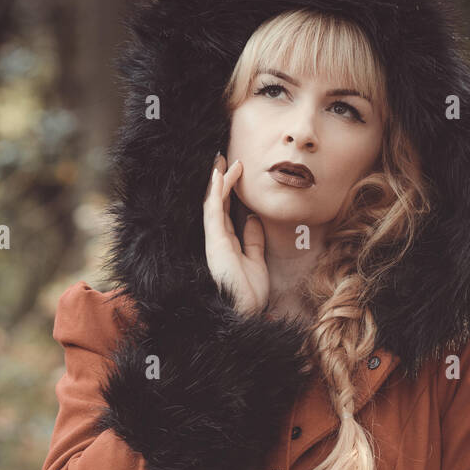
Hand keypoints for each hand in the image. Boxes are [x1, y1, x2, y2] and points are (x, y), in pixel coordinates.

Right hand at [203, 154, 269, 315]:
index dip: (230, 190)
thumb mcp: (256, 260)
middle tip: (223, 157)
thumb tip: (254, 218)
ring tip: (222, 159)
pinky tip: (220, 175)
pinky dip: (216, 191)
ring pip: (212, 202)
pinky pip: (213, 210)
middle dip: (219, 179)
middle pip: (216, 202)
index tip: (236, 171)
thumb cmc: (249, 293)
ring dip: (217, 180)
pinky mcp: (215, 241)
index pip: (226, 211)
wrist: (244, 312)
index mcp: (227, 243)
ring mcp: (214, 239)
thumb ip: (253, 240)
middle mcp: (217, 239)